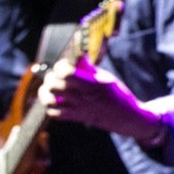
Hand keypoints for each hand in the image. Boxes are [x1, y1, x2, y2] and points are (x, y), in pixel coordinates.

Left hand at [39, 56, 162, 141]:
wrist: (126, 118)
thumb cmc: (119, 95)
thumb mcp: (107, 78)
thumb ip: (89, 68)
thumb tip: (78, 56)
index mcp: (91, 85)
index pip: (66, 73)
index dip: (61, 66)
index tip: (65, 64)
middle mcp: (82, 97)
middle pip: (53, 85)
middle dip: (51, 76)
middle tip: (57, 74)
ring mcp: (77, 109)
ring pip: (49, 100)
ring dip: (46, 91)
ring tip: (51, 86)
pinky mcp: (75, 117)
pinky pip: (54, 114)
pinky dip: (50, 106)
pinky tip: (55, 99)